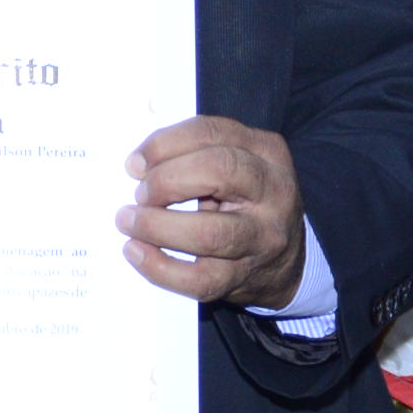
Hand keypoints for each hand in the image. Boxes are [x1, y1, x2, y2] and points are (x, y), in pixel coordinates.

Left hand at [115, 116, 306, 310]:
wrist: (285, 260)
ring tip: (128, 221)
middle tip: (139, 193)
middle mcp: (273, 192)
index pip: (212, 133)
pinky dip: (159, 267)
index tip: (135, 163)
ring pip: (209, 233)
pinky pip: (200, 279)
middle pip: (219, 171)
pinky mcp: (245, 277)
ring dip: (156, 226)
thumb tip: (138, 162)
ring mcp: (263, 238)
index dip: (164, 144)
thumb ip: (192, 150)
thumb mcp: (234, 162)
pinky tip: (136, 251)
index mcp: (267, 151)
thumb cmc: (243, 200)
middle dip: (166, 180)